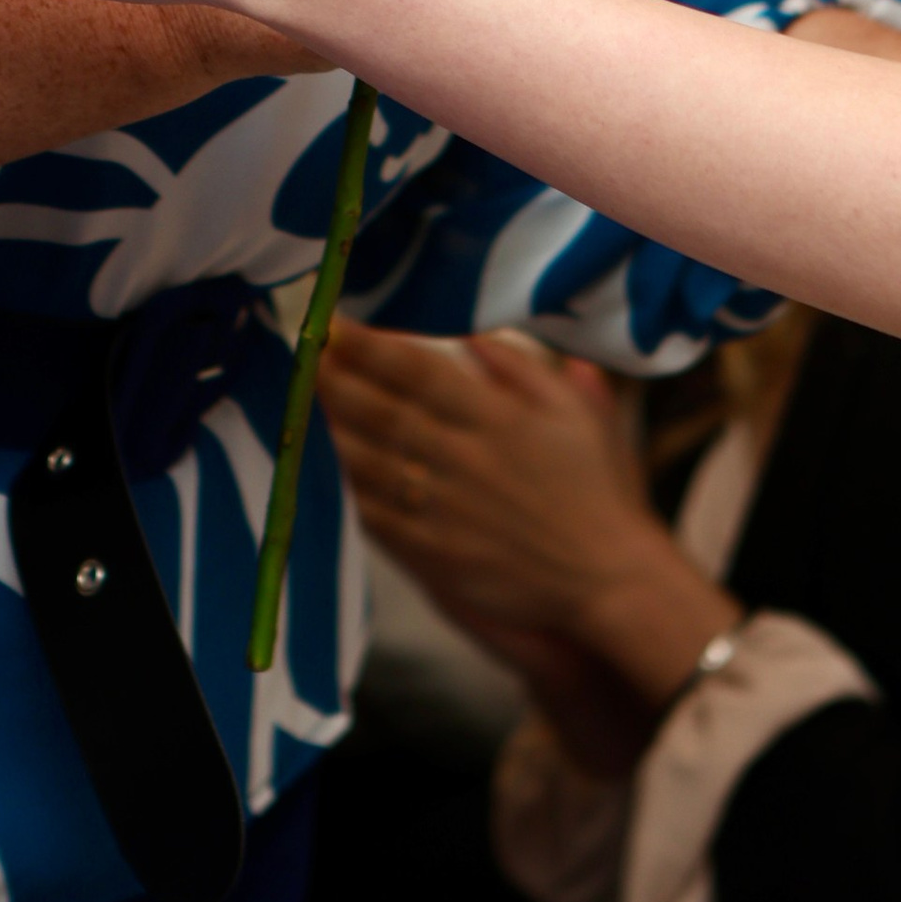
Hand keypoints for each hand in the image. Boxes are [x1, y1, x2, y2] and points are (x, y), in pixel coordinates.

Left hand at [319, 322, 653, 637]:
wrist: (606, 576)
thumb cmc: (595, 488)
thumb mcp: (573, 412)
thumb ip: (520, 370)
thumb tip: (471, 334)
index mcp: (495, 418)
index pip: (416, 371)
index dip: (368, 346)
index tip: (332, 325)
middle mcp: (463, 459)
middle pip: (381, 411)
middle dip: (333, 380)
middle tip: (297, 355)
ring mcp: (444, 510)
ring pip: (368, 462)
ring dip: (327, 431)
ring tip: (295, 404)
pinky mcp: (434, 555)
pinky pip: (376, 518)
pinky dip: (344, 492)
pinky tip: (320, 471)